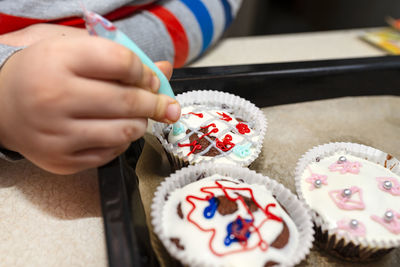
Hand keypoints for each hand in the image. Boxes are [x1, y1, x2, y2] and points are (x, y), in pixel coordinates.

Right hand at [0, 36, 179, 173]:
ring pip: (125, 131)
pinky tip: (114, 129)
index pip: (122, 62)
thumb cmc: (45, 73)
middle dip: (156, 103)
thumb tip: (164, 70)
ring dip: (141, 123)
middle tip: (166, 104)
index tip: (150, 78)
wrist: (3, 105)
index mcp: (58, 61)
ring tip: (136, 115)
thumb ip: (119, 57)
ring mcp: (57, 134)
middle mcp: (55, 98)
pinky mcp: (62, 160)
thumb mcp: (75, 51)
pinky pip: (111, 153)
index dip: (145, 71)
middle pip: (128, 101)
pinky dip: (122, 141)